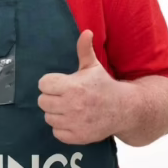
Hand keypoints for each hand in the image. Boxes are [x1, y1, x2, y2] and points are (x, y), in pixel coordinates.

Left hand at [38, 30, 131, 144]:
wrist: (124, 109)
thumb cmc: (104, 86)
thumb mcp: (94, 66)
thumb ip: (85, 49)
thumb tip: (86, 31)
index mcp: (73, 86)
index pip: (43, 84)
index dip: (50, 83)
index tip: (59, 84)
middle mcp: (72, 105)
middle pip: (42, 101)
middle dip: (51, 98)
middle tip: (63, 96)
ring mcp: (74, 122)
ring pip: (48, 117)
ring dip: (55, 113)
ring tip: (68, 108)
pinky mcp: (77, 137)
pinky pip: (56, 132)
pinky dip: (61, 128)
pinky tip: (72, 120)